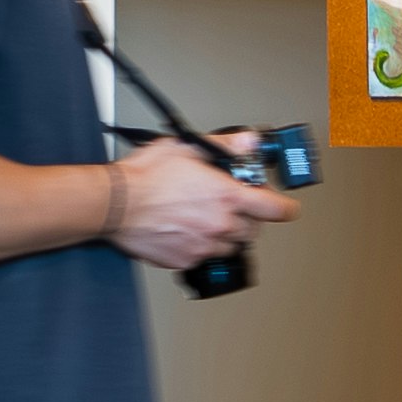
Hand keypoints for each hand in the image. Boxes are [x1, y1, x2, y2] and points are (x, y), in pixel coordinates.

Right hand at [106, 136, 281, 271]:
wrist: (113, 204)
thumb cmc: (144, 176)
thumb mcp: (187, 147)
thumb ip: (224, 146)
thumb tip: (248, 141)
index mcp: (225, 197)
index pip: (273, 209)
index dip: (285, 208)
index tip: (287, 208)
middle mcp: (218, 225)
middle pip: (252, 231)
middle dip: (248, 219)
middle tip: (232, 206)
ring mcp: (202, 246)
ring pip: (229, 246)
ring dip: (225, 234)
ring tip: (206, 218)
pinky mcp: (184, 260)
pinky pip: (203, 256)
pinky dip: (201, 245)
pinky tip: (186, 230)